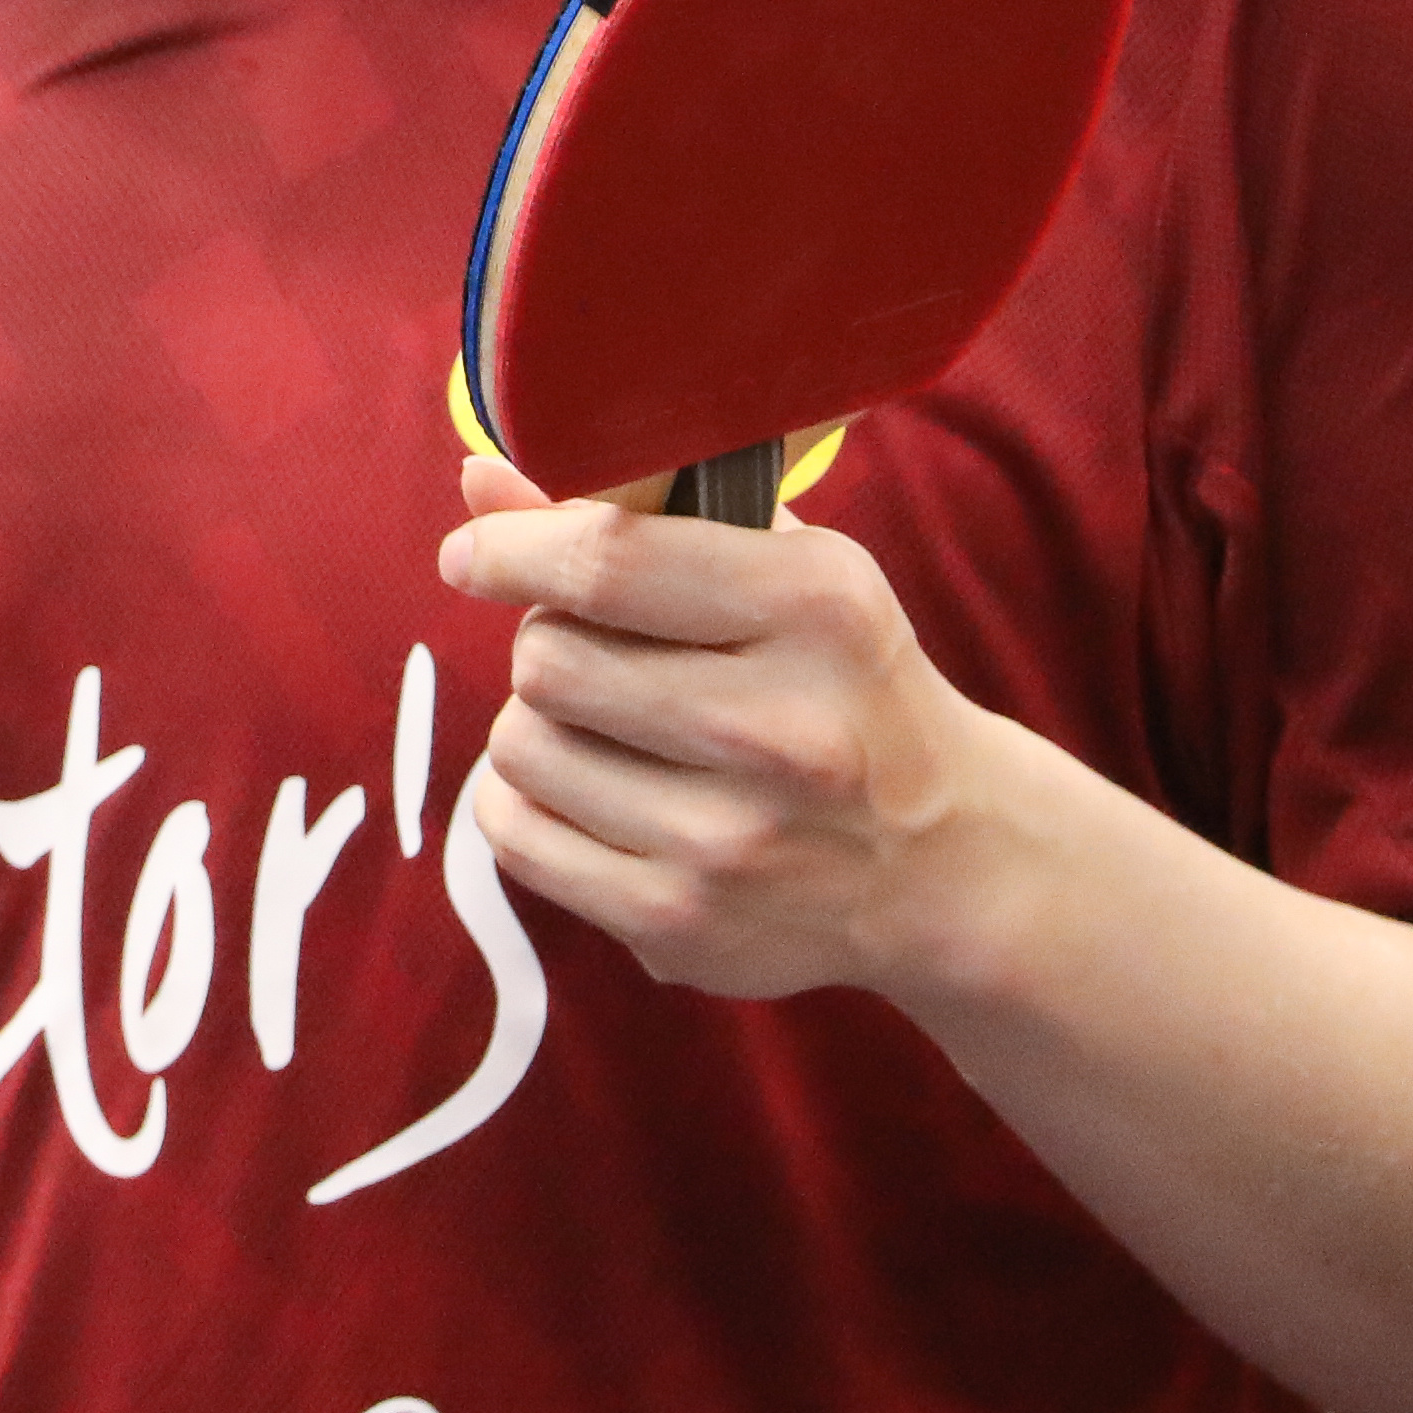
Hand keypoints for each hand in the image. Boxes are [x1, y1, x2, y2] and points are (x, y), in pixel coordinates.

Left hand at [437, 456, 990, 1003]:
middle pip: (548, 658)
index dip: (512, 549)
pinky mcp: (683, 926)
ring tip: (603, 724)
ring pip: (520, 745)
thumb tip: (478, 486)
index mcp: (817, 608)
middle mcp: (781, 729)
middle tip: (595, 650)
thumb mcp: (786, 574)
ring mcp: (731, 842)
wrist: (941, 861)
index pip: (609, 561)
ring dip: (538, 723)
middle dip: (547, 640)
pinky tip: (585, 788)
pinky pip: (518, 837)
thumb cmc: (843, 685)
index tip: (471, 554)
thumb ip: (638, 518)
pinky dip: (525, 800)